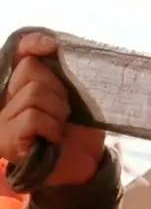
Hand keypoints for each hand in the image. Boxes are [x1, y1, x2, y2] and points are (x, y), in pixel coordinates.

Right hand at [0, 32, 105, 186]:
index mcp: (22, 85)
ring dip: (58, 111)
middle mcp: (4, 100)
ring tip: (59, 128)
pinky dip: (51, 127)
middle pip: (31, 70)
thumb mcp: (77, 96)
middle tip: (64, 113)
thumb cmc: (80, 129)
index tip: (51, 45)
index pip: (20, 52)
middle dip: (58, 89)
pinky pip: (33, 117)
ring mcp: (2, 121)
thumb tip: (53, 45)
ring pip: (34, 93)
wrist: (85, 165)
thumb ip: (63, 73)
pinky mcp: (6, 140)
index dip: (33, 43)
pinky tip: (52, 139)